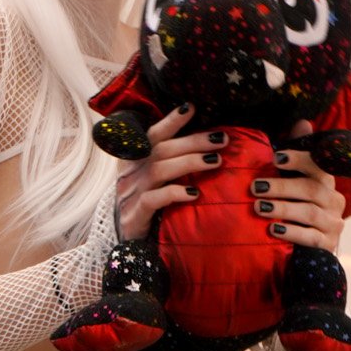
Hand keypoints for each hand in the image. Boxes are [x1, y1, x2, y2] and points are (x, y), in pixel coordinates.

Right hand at [106, 105, 222, 241]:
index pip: (153, 135)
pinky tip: (194, 193)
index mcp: (136, 160)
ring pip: (160, 169)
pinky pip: (154, 199)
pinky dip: (174, 193)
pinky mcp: (135, 213)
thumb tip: (207, 146)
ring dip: (190, 162)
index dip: (171, 120)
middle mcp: (131, 172)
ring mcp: (131, 192)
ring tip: (216, 160)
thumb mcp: (154, 181)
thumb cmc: (148, 207)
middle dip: (193, 141)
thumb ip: (170, 163)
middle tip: (221, 139)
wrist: (129, 244)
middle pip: (161, 149)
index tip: (191, 107)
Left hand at [257, 119, 346, 252]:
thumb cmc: (292, 204)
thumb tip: (303, 122)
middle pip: (311, 189)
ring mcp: (333, 223)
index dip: (299, 159)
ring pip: (310, 212)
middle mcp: (334, 199)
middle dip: (281, 187)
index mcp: (325, 180)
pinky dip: (292, 232)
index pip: (318, 165)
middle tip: (255, 187)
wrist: (300, 246)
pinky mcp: (328, 244)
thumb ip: (293, 154)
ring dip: (283, 208)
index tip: (275, 158)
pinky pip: (311, 237)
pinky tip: (273, 229)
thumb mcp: (290, 178)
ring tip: (259, 207)